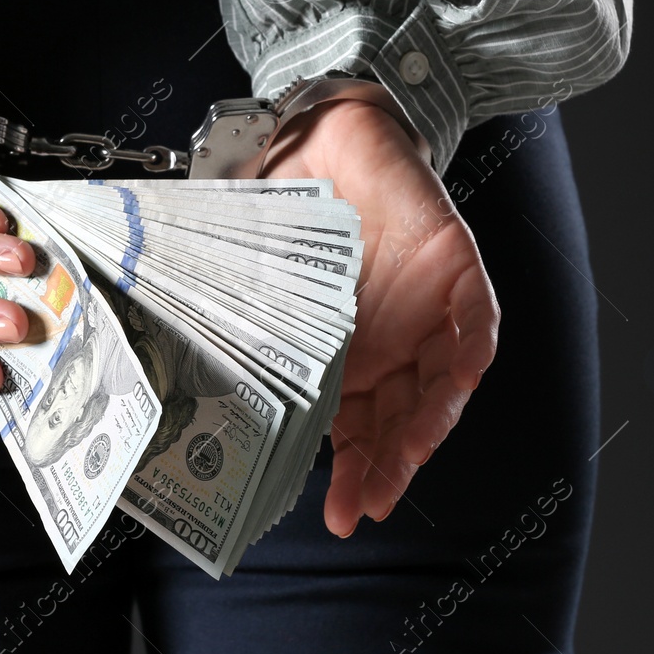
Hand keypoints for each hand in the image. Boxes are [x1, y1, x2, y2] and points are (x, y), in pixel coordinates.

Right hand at [259, 99, 499, 536]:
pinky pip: (477, 324)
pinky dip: (470, 354)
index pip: (358, 430)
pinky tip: (456, 383)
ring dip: (428, 426)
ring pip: (442, 386)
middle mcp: (394, 348)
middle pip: (401, 422)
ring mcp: (430, 314)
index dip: (353, 474)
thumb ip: (239, 319)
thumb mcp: (259, 278)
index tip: (338, 515)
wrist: (331, 139)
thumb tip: (175, 361)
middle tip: (366, 504)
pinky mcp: (458, 273)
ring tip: (406, 458)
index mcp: (349, 359)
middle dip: (387, 466)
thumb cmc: (292, 211)